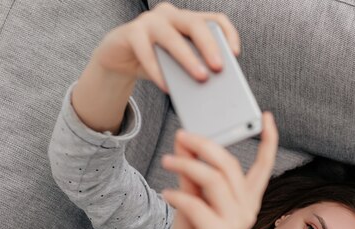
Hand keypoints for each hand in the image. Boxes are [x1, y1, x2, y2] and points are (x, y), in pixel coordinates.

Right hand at [91, 2, 240, 91]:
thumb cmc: (155, 60)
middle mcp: (170, 15)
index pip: (214, 19)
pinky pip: (145, 52)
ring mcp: (149, 21)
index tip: (236, 54)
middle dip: (210, 46)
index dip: (228, 34)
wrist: (119, 59)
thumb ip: (194, 66)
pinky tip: (167, 87)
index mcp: (187, 20)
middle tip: (219, 68)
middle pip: (195, 24)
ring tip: (200, 78)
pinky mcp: (130, 32)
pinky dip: (157, 71)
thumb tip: (213, 85)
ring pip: (172, 37)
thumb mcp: (178, 64)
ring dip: (188, 59)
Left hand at [160, 113, 278, 228]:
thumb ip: (192, 174)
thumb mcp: (193, 198)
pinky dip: (178, 196)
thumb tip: (186, 142)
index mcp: (247, 199)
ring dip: (186, 166)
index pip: (265, 166)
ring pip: (213, 180)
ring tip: (168, 161)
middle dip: (204, 145)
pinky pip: (197, 204)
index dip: (269, 140)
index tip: (266, 117)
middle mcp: (247, 209)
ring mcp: (237, 223)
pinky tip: (167, 194)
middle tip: (182, 136)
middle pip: (229, 165)